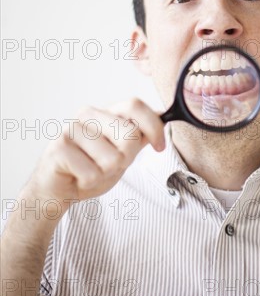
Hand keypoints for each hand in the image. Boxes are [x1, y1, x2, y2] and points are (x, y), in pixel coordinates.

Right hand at [26, 99, 164, 208]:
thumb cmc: (91, 168)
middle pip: (129, 134)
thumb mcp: (123, 152)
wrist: (58, 190)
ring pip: (112, 159)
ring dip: (105, 173)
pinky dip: (89, 182)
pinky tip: (77, 176)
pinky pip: (92, 173)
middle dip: (126, 157)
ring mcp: (71, 129)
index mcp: (106, 113)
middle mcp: (88, 115)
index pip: (135, 105)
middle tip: (108, 164)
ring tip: (90, 170)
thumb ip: (141, 136)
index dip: (153, 126)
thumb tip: (164, 118)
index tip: (159, 147)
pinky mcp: (58, 148)